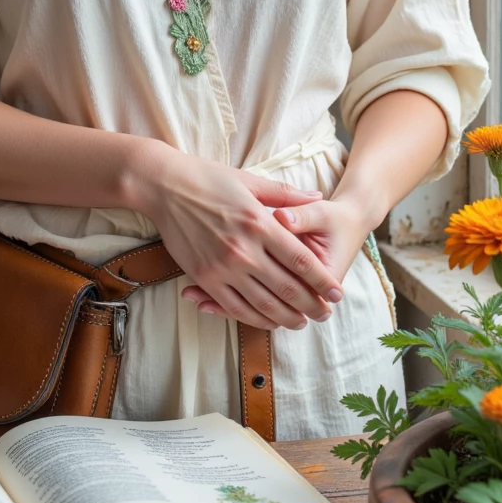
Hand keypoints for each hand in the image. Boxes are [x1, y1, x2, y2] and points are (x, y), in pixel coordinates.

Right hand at [139, 148, 341, 330]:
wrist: (164, 187)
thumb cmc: (209, 179)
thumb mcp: (251, 181)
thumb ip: (286, 195)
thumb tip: (317, 195)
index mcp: (260, 223)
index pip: (301, 260)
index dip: (322, 281)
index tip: (336, 292)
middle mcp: (244, 249)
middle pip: (287, 288)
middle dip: (310, 305)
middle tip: (325, 315)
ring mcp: (223, 266)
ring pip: (263, 304)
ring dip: (285, 317)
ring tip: (301, 323)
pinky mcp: (204, 277)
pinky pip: (234, 306)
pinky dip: (254, 318)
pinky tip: (268, 321)